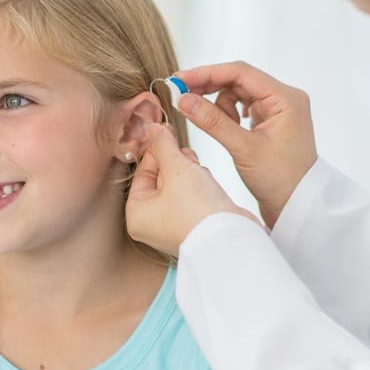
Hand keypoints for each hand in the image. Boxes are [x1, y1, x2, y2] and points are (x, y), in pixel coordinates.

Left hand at [126, 124, 260, 255]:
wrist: (232, 238)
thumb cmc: (199, 212)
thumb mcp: (177, 168)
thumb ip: (163, 146)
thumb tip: (153, 130)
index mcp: (138, 215)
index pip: (141, 173)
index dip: (155, 150)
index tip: (164, 132)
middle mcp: (153, 224)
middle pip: (160, 179)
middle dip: (175, 161)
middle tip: (183, 151)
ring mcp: (175, 226)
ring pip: (179, 186)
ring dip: (190, 172)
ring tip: (199, 171)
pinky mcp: (196, 225)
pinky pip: (193, 198)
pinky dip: (201, 186)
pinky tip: (209, 183)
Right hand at [172, 61, 317, 228]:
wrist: (296, 205)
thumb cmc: (280, 180)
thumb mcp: (243, 149)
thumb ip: (212, 121)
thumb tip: (183, 99)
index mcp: (285, 98)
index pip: (240, 72)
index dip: (207, 73)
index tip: (180, 79)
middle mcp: (284, 98)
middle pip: (239, 79)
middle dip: (209, 87)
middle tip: (182, 96)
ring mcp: (278, 109)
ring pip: (239, 93)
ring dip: (220, 105)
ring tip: (216, 127)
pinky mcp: (271, 121)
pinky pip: (243, 107)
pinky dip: (229, 114)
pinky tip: (226, 129)